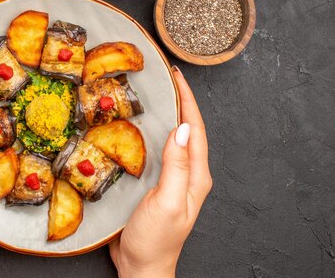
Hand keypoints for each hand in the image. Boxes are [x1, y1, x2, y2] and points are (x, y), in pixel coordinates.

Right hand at [109, 67, 211, 277]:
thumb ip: (176, 167)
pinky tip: (138, 125)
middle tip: (164, 77)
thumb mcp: (166, 202)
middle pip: (186, 128)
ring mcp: (172, 178)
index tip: (177, 76)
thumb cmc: (156, 240)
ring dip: (166, 113)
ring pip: (172, 137)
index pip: (195, 129)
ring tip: (154, 92)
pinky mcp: (156, 182)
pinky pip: (157, 149)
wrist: (142, 267)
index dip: (188, 100)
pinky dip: (151, 132)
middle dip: (179, 100)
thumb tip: (182, 129)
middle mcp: (187, 173)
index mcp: (195, 176)